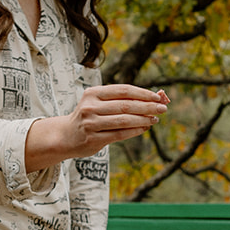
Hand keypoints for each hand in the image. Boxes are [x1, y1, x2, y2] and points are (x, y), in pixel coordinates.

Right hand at [25, 85, 169, 170]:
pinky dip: (135, 131)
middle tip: (163, 108)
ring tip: (155, 119)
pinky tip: (144, 128)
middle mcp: (90, 107)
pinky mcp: (94, 139)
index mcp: (93, 93)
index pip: (123, 90)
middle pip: (126, 105)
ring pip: (124, 120)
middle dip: (148, 106)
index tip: (158, 96)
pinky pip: (120, 134)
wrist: (66, 136)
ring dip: (143, 120)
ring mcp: (91, 123)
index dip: (142, 93)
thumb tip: (154, 98)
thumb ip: (122, 100)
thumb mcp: (99, 103)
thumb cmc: (89, 116)